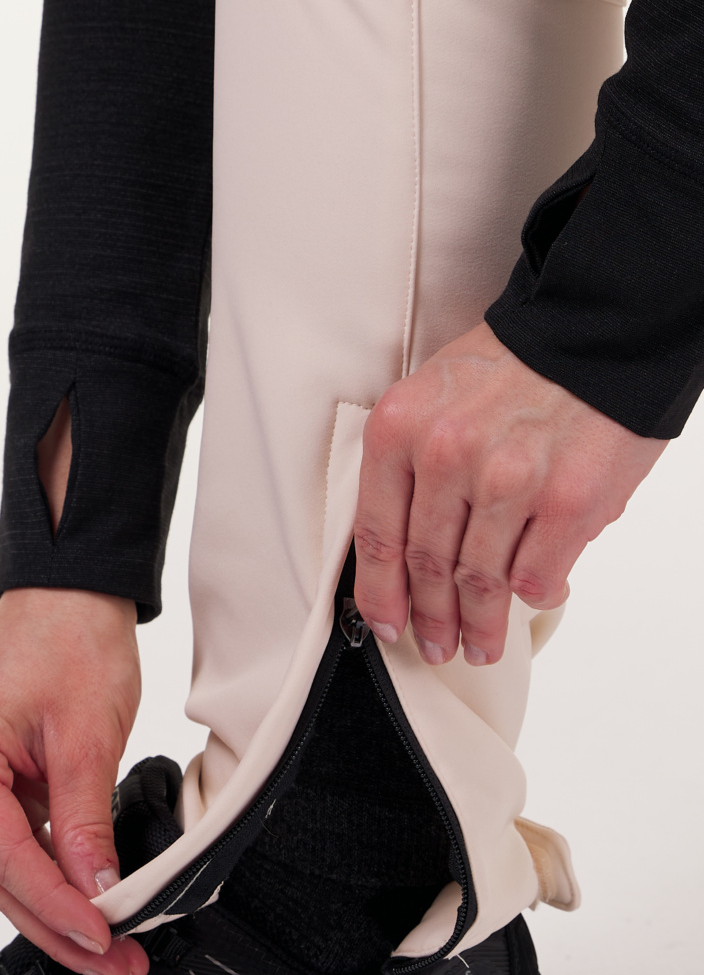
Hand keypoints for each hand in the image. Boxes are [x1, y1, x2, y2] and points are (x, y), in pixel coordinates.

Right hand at [0, 587, 147, 974]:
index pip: (3, 854)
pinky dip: (46, 874)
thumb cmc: (72, 639)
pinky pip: (6, 842)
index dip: (55, 906)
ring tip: (108, 948)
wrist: (68, 592)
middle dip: (57, 924)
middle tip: (113, 964)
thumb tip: (96, 894)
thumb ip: (86, 824)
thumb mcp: (89, 737)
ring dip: (53, 908)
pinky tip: (84, 907)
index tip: (102, 939)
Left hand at [353, 322, 666, 664]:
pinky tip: (529, 601)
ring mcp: (508, 480)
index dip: (380, 593)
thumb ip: (413, 470)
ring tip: (479, 643)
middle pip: (427, 565)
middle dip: (432, 618)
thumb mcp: (435, 398)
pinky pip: (534, 575)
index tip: (387, 623)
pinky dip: (531, 596)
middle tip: (437, 643)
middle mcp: (447, 455)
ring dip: (479, 623)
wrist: (597, 331)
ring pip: (479, 580)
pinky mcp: (566, 501)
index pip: (377, 534)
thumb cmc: (517, 366)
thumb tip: (407, 555)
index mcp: (401, 429)